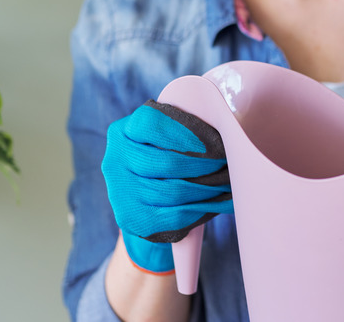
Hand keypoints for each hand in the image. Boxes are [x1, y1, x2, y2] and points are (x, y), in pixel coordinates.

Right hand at [102, 100, 231, 273]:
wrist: (146, 206)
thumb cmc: (166, 161)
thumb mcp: (165, 139)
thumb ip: (183, 129)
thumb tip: (224, 126)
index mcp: (122, 132)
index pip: (152, 123)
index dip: (187, 133)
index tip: (216, 142)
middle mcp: (114, 161)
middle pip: (167, 163)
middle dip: (205, 164)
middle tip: (229, 164)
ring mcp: (119, 192)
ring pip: (172, 191)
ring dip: (208, 188)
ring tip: (229, 183)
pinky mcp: (132, 219)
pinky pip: (174, 215)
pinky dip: (202, 209)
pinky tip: (221, 203)